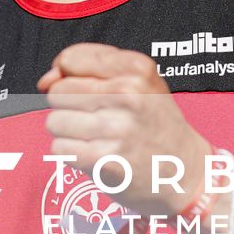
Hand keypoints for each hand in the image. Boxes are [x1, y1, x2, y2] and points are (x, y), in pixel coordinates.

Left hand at [39, 42, 207, 216]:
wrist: (188, 174)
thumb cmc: (155, 124)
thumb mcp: (140, 82)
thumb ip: (90, 68)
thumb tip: (45, 80)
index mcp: (136, 69)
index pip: (70, 59)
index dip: (64, 74)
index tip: (79, 87)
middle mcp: (129, 95)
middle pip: (58, 92)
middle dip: (67, 106)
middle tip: (94, 117)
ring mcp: (117, 129)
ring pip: (54, 121)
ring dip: (68, 132)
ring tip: (95, 137)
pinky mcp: (105, 161)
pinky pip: (59, 149)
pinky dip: (71, 154)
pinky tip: (93, 154)